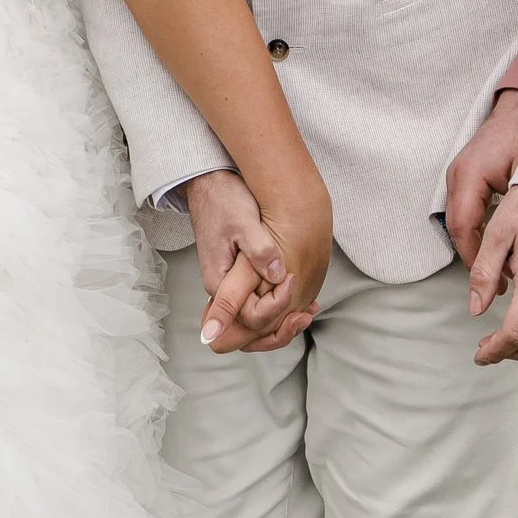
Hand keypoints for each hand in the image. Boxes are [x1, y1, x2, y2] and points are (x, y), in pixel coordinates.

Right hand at [186, 167, 326, 352]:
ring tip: (308, 312)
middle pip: (247, 334)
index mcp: (220, 282)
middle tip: (306, 315)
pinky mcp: (237, 278)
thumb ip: (260, 250)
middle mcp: (221, 291)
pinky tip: (298, 300)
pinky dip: (276, 309)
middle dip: (279, 331)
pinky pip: (255, 305)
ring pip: (253, 323)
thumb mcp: (244, 222)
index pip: (248, 318)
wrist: (210, 183)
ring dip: (280, 323)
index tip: (291, 280)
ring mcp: (228, 286)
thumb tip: (278, 275)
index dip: (275, 307)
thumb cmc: (224, 199)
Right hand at [444, 89, 517, 273]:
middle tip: (496, 285)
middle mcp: (458, 175)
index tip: (493, 282)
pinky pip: (466, 210)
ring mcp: (460, 175)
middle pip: (456, 226)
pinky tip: (496, 246)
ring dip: (475, 246)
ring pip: (459, 220)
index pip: (463, 225)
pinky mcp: (467, 176)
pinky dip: (477, 231)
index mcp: (469, 174)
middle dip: (474, 258)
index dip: (475, 257)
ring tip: (498, 272)